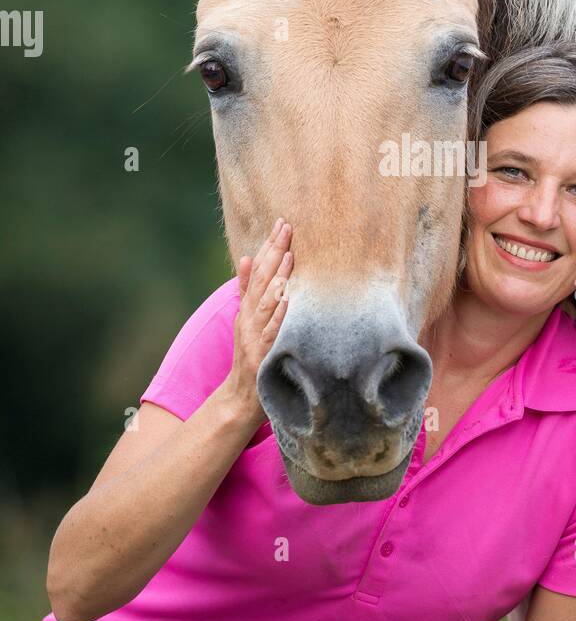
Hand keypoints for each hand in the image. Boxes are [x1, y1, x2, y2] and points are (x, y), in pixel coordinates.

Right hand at [222, 217, 293, 427]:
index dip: (269, 246)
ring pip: (266, 302)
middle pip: (261, 280)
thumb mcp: (246, 319)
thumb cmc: (250, 356)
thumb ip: (245, 290)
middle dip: (274, 252)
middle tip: (287, 227)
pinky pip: (272, 332)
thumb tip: (244, 258)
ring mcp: (254, 336)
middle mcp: (248, 318)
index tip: (281, 223)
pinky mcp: (262, 354)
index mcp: (247, 308)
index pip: (258, 270)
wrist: (240, 397)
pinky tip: (289, 299)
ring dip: (277, 278)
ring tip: (289, 255)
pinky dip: (279, 315)